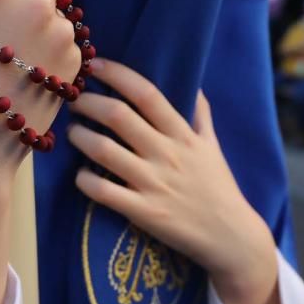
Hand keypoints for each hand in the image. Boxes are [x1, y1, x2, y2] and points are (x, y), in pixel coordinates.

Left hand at [67, 59, 282, 303]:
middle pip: (119, 116)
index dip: (117, 74)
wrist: (231, 238)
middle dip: (88, 102)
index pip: (147, 94)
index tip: (94, 65)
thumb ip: (200, 115)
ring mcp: (154, 184)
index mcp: (183, 135)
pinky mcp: (144, 213)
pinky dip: (85, 179)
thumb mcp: (212, 147)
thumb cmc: (218, 188)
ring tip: (72, 132)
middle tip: (73, 99)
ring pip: (104, 151)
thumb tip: (193, 84)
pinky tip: (81, 174)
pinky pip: (104, 192)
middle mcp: (167, 154)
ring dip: (81, 137)